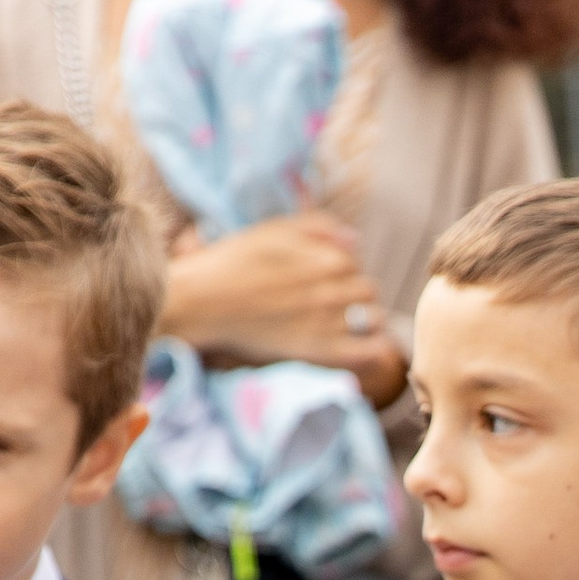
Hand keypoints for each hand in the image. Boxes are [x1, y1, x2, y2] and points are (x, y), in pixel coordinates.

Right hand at [160, 216, 399, 383]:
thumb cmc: (234, 262)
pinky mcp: (321, 351)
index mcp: (326, 258)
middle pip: (367, 290)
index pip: (354, 263)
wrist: (204, 302)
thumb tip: (355, 240)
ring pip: (373, 318)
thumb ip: (318, 228)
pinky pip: (368, 352)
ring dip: (366, 319)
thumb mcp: (274, 230)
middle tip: (331, 303)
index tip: (321, 279)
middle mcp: (333, 289)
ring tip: (345, 324)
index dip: (340, 270)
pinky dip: (373, 349)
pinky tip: (362, 347)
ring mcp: (329, 322)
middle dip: (354, 294)